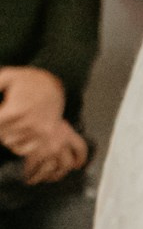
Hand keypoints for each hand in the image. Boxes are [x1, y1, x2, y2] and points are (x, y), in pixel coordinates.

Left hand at [0, 69, 81, 183]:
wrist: (52, 85)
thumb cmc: (26, 81)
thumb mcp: (5, 77)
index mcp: (16, 110)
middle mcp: (29, 124)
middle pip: (2, 137)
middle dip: (0, 130)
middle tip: (4, 121)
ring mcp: (40, 133)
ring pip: (12, 145)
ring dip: (7, 137)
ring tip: (8, 127)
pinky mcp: (47, 139)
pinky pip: (26, 151)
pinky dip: (18, 145)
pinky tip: (16, 135)